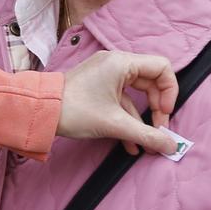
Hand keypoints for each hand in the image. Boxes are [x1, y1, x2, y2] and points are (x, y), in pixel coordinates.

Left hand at [58, 50, 178, 156]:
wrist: (39, 112)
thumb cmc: (75, 110)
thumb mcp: (115, 124)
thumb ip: (147, 135)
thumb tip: (171, 146)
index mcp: (122, 63)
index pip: (162, 68)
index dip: (170, 92)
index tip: (164, 114)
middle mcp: (116, 63)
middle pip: (151, 82)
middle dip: (157, 109)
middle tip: (158, 131)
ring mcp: (105, 75)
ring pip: (135, 95)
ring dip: (142, 120)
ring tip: (146, 144)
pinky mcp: (97, 87)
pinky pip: (120, 101)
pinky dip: (127, 120)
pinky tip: (130, 145)